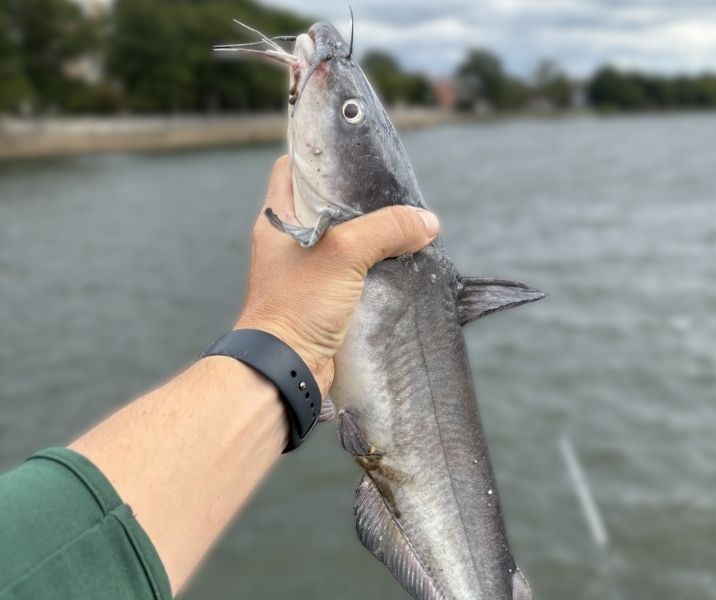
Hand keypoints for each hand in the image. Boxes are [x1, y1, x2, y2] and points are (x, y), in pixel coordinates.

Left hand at [235, 155, 439, 395]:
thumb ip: (387, 230)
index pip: (293, 169)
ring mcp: (305, 273)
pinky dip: (374, 268)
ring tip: (405, 226)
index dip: (321, 157)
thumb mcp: (345, 253)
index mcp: (278, 220)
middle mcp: (289, 243)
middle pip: (326, 206)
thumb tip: (427, 223)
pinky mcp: (323, 300)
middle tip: (392, 193)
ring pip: (344, 242)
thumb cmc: (300, 303)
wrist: (287, 369)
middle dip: (359, 200)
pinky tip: (401, 263)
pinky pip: (353, 274)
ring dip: (372, 238)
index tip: (354, 155)